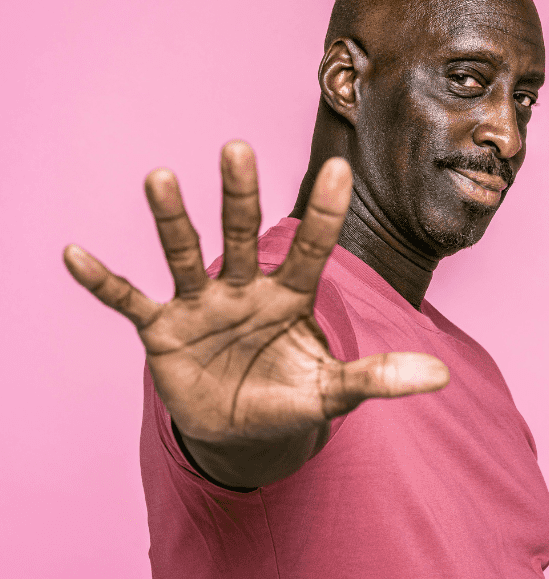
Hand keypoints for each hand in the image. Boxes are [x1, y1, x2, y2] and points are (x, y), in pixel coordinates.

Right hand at [64, 141, 448, 482]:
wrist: (240, 430)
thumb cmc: (289, 397)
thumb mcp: (334, 393)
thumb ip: (378, 378)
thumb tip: (441, 376)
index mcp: (289, 297)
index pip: (310, 249)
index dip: (323, 213)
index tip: (339, 168)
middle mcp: (244, 289)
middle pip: (243, 236)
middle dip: (241, 196)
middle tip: (238, 148)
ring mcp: (201, 306)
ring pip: (186, 254)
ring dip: (173, 220)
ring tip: (160, 176)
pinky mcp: (162, 331)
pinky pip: (129, 301)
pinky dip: (105, 282)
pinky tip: (76, 254)